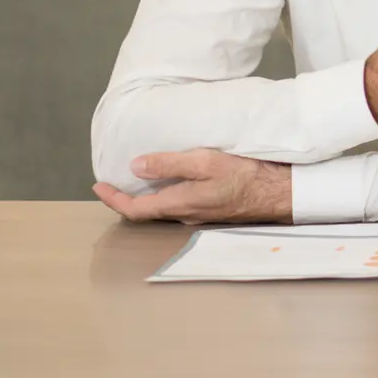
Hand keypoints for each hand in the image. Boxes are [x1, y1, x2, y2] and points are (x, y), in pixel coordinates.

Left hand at [93, 149, 290, 224]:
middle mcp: (185, 215)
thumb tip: (135, 166)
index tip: (98, 186)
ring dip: (150, 195)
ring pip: (165, 208)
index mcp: (178, 204)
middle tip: (117, 181)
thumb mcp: (205, 162)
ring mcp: (200, 215)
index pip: (134, 208)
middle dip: (129, 197)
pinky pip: (182, 204)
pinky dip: (169, 193)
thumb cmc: (245, 176)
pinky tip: (176, 181)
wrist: (279, 193)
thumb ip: (169, 164)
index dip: (113, 199)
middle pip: (148, 210)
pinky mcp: (214, 210)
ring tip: (142, 177)